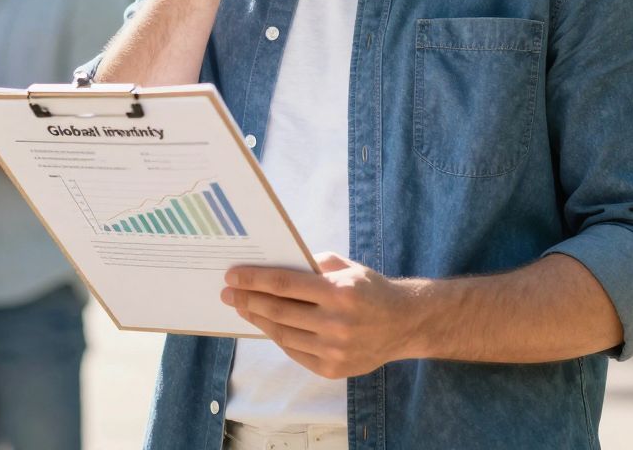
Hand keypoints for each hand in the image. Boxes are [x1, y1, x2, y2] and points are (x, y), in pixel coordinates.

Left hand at [222, 252, 424, 378]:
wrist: (405, 324)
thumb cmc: (370, 290)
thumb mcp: (347, 267)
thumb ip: (313, 265)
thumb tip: (276, 263)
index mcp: (339, 292)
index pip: (284, 284)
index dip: (254, 280)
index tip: (232, 275)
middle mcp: (336, 323)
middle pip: (278, 311)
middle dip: (247, 300)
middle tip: (228, 293)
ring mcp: (334, 350)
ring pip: (282, 334)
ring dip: (257, 319)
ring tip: (242, 308)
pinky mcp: (333, 369)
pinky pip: (295, 352)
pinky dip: (277, 337)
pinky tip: (266, 324)